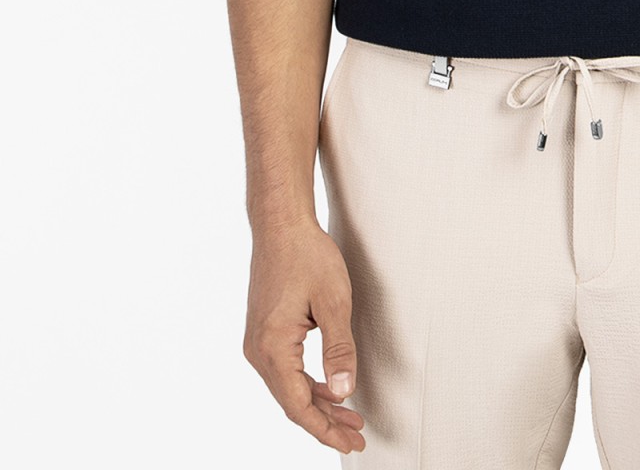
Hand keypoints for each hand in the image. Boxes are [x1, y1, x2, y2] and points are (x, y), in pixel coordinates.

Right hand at [243, 218, 365, 452]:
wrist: (281, 224)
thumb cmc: (307, 254)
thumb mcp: (334, 301)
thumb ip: (339, 349)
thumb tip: (344, 393)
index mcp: (273, 347)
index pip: (299, 405)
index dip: (325, 429)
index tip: (350, 441)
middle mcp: (258, 350)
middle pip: (292, 402)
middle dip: (325, 422)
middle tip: (356, 435)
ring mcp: (257, 342)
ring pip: (288, 388)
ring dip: (318, 404)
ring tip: (349, 416)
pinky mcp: (263, 333)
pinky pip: (285, 371)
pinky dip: (308, 384)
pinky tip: (329, 388)